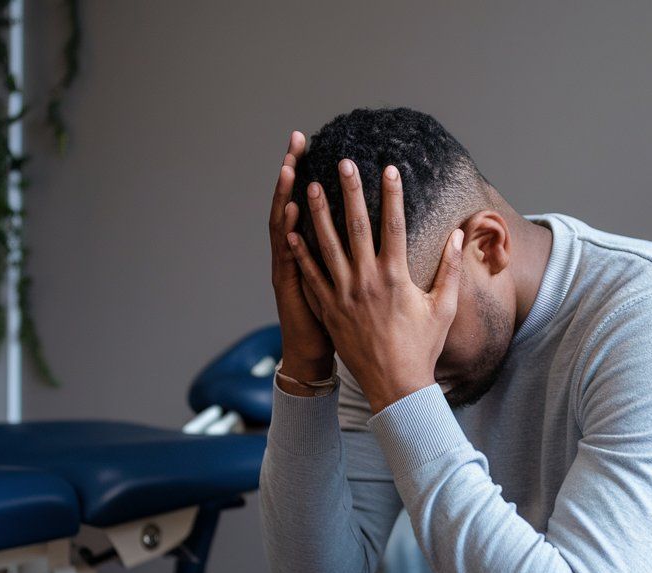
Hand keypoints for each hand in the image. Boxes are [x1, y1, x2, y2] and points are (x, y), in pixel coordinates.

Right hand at [268, 131, 333, 385]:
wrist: (313, 354)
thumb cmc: (335, 321)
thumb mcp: (341, 282)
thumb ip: (347, 252)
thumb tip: (367, 226)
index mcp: (312, 249)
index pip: (308, 201)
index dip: (309, 173)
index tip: (312, 143)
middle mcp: (295, 252)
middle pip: (292, 202)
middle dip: (294, 170)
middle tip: (297, 139)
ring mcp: (289, 268)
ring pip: (284, 225)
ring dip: (286, 195)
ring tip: (291, 168)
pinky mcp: (290, 288)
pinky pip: (288, 257)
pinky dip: (287, 234)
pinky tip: (290, 212)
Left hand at [286, 159, 463, 413]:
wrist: (395, 384)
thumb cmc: (422, 347)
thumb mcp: (443, 307)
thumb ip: (450, 269)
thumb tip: (458, 235)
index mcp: (396, 277)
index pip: (393, 224)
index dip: (392, 193)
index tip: (389, 167)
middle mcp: (366, 281)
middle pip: (356, 226)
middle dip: (350, 191)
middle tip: (343, 162)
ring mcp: (343, 295)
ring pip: (327, 245)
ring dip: (319, 213)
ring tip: (312, 187)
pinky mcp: (328, 309)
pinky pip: (311, 275)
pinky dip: (301, 253)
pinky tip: (292, 232)